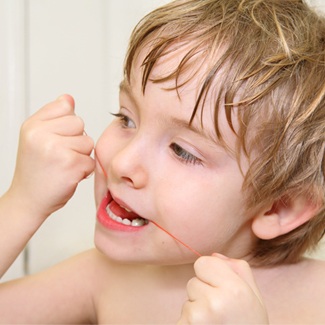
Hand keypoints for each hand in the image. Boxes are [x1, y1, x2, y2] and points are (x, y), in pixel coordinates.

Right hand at [7, 95, 94, 219]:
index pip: (65, 106)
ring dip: (81, 156)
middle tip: (60, 155)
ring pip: (88, 142)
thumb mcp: (36, 138)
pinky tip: (69, 175)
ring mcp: (56, 149)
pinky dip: (85, 170)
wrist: (28, 200)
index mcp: (32, 125)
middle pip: (79, 124)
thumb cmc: (35, 171)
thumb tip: (69, 98)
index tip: (56, 139)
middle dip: (75, 140)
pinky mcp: (71, 164)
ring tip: (64, 165)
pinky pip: (91, 160)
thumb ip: (54, 116)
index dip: (66, 125)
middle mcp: (41, 134)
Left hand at [178, 254, 268, 323]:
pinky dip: (189, 324)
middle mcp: (214, 302)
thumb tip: (215, 255)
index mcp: (234, 290)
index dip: (210, 274)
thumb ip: (239, 270)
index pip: (202, 262)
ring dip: (197, 310)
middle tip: (220, 313)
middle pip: (193, 281)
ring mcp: (197, 319)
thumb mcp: (255, 299)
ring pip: (187, 300)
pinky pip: (182, 317)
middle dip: (203, 293)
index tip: (220, 289)